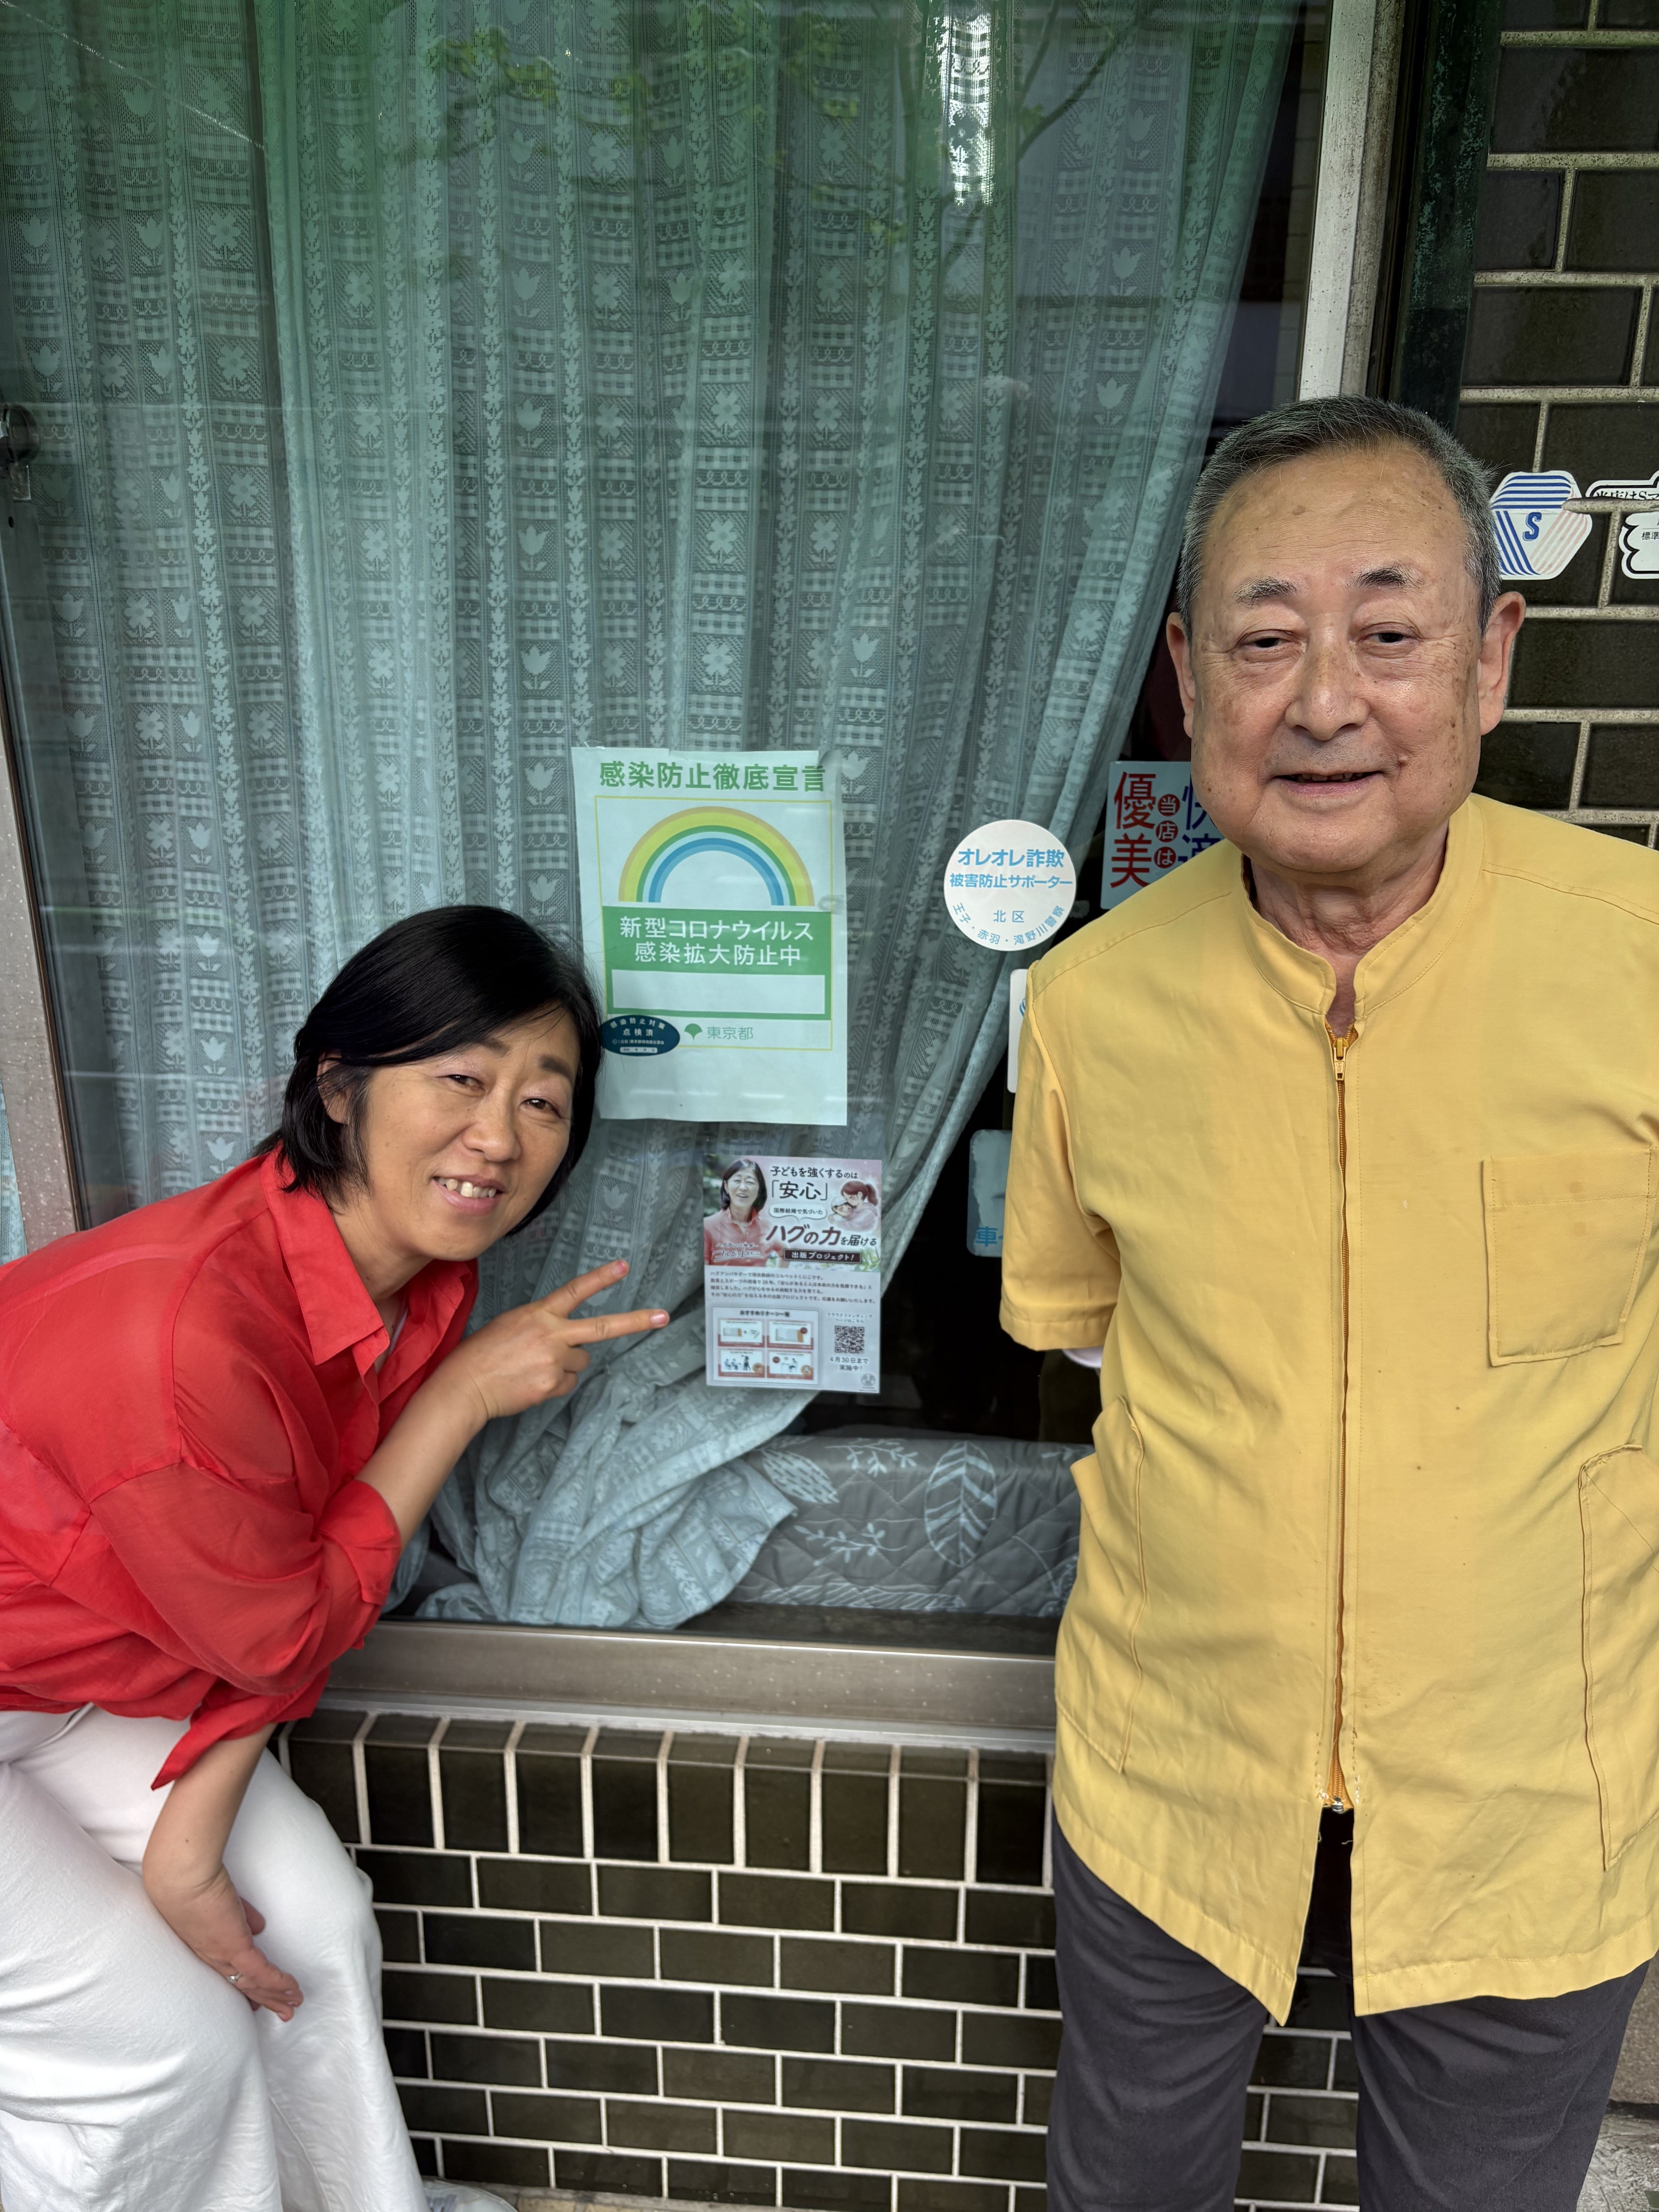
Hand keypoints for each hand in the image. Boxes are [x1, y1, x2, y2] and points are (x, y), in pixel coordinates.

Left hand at [142, 1857, 302, 2019]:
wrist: (180, 1877)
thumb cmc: (190, 1880)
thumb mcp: (217, 1901)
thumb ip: (239, 1914)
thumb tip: (257, 1927)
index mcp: (204, 1946)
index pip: (228, 1974)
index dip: (244, 1988)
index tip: (256, 2000)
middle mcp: (212, 1957)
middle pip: (242, 1985)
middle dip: (265, 2000)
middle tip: (283, 2012)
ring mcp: (222, 1955)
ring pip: (252, 1984)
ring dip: (276, 1996)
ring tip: (294, 2004)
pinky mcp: (234, 1947)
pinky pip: (261, 1972)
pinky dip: (278, 1982)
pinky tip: (292, 1989)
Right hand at [439, 1260, 669, 1426]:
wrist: (465, 1386)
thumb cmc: (482, 1354)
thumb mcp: (510, 1325)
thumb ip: (542, 1325)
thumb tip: (565, 1338)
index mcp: (538, 1314)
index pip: (575, 1291)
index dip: (601, 1278)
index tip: (624, 1266)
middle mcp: (551, 1335)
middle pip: (602, 1327)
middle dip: (635, 1322)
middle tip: (662, 1317)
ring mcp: (554, 1361)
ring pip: (581, 1360)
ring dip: (567, 1364)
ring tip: (534, 1367)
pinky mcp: (552, 1385)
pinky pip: (568, 1383)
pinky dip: (556, 1383)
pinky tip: (531, 1383)